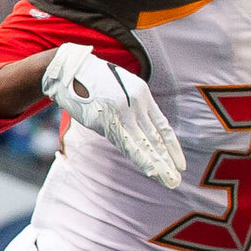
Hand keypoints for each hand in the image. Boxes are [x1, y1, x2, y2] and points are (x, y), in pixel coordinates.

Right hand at [41, 44, 184, 189]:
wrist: (70, 69)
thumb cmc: (94, 78)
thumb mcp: (122, 86)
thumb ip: (133, 105)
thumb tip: (141, 125)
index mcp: (142, 94)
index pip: (162, 125)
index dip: (172, 147)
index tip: (179, 163)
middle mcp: (136, 104)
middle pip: (156, 138)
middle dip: (168, 161)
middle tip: (177, 180)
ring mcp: (121, 113)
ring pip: (144, 144)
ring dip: (158, 165)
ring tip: (169, 181)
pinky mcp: (105, 121)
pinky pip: (126, 144)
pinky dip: (140, 159)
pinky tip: (150, 171)